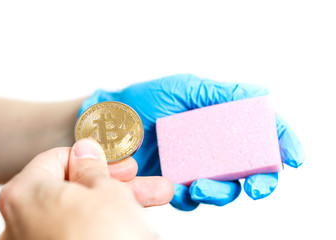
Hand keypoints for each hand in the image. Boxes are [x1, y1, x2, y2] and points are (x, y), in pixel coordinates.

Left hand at [0, 139, 169, 239]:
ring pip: (81, 213)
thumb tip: (85, 152)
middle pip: (72, 189)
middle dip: (113, 181)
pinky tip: (135, 220)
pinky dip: (105, 225)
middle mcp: (21, 224)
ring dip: (119, 202)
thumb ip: (92, 167)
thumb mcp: (107, 192)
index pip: (55, 160)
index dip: (91, 157)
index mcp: (25, 195)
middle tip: (138, 179)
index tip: (115, 161)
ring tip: (154, 196)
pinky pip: (79, 233)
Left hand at [80, 74, 304, 210]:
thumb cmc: (142, 100)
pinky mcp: (174, 184)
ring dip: (223, 192)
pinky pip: (191, 199)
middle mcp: (212, 147)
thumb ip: (221, 93)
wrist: (106, 123)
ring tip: (203, 186)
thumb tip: (261, 95)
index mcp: (219, 122)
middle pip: (250, 169)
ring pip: (225, 189)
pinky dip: (191, 197)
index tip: (294, 156)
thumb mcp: (185, 88)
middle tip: (258, 186)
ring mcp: (194, 168)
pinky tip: (181, 189)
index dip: (282, 143)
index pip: (260, 133)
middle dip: (261, 180)